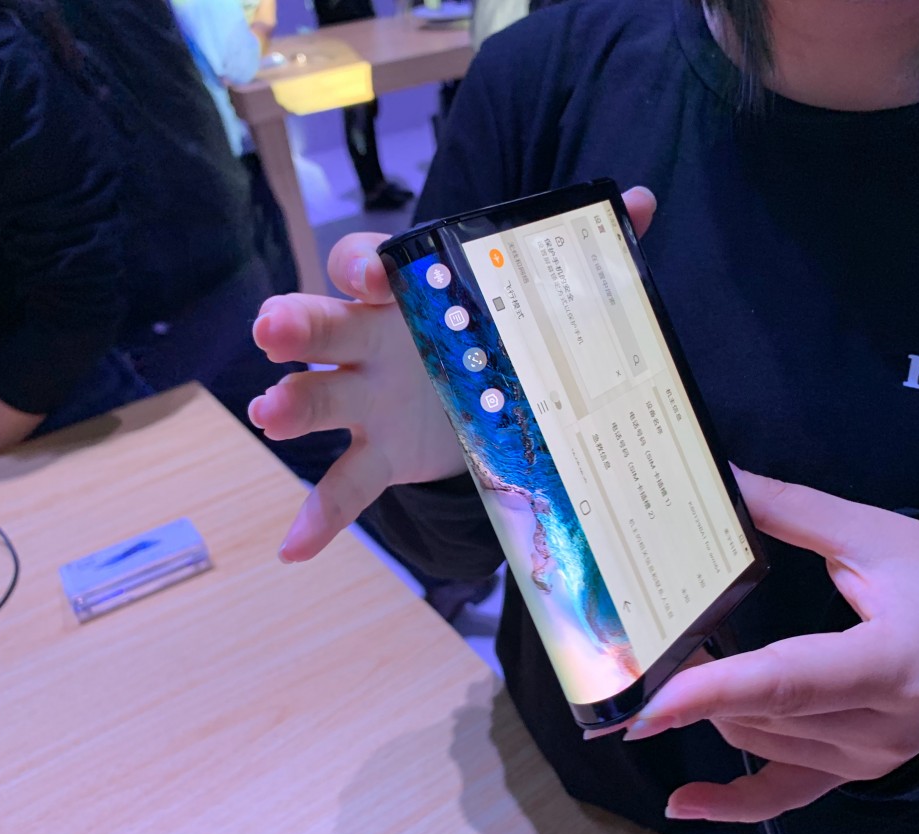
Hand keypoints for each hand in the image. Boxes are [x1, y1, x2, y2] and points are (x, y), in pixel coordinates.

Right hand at [250, 186, 658, 560]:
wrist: (481, 390)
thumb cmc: (492, 332)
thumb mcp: (535, 298)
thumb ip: (580, 256)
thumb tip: (648, 201)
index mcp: (409, 292)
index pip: (370, 264)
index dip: (365, 266)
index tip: (372, 276)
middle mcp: (374, 338)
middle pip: (325, 323)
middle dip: (298, 324)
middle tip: (272, 330)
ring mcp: (369, 399)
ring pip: (320, 396)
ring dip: (292, 404)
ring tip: (270, 414)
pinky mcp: (380, 454)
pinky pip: (342, 484)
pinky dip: (319, 514)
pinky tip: (294, 548)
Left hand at [623, 467, 918, 822]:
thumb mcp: (877, 536)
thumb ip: (793, 512)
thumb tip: (720, 478)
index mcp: (894, 663)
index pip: (789, 681)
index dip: (715, 690)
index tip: (649, 702)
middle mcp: (881, 728)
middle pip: (760, 711)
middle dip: (695, 678)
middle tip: (646, 635)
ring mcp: (865, 761)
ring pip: (757, 739)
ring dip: (710, 704)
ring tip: (677, 658)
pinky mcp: (851, 775)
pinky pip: (782, 798)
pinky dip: (729, 802)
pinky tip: (680, 801)